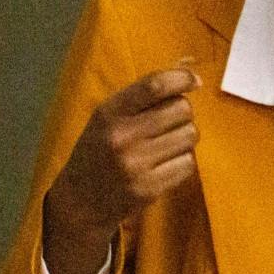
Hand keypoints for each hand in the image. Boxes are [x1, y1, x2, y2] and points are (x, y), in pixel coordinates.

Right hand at [42, 67, 199, 273]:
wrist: (80, 201)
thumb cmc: (97, 151)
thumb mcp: (106, 117)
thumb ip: (141, 95)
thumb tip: (188, 71)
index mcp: (108, 113)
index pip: (153, 85)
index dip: (180, 78)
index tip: (193, 80)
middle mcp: (122, 137)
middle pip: (181, 110)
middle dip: (183, 113)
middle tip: (171, 121)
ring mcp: (136, 165)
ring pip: (189, 136)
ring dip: (184, 137)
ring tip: (166, 144)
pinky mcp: (149, 189)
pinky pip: (188, 164)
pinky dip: (182, 161)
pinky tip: (164, 164)